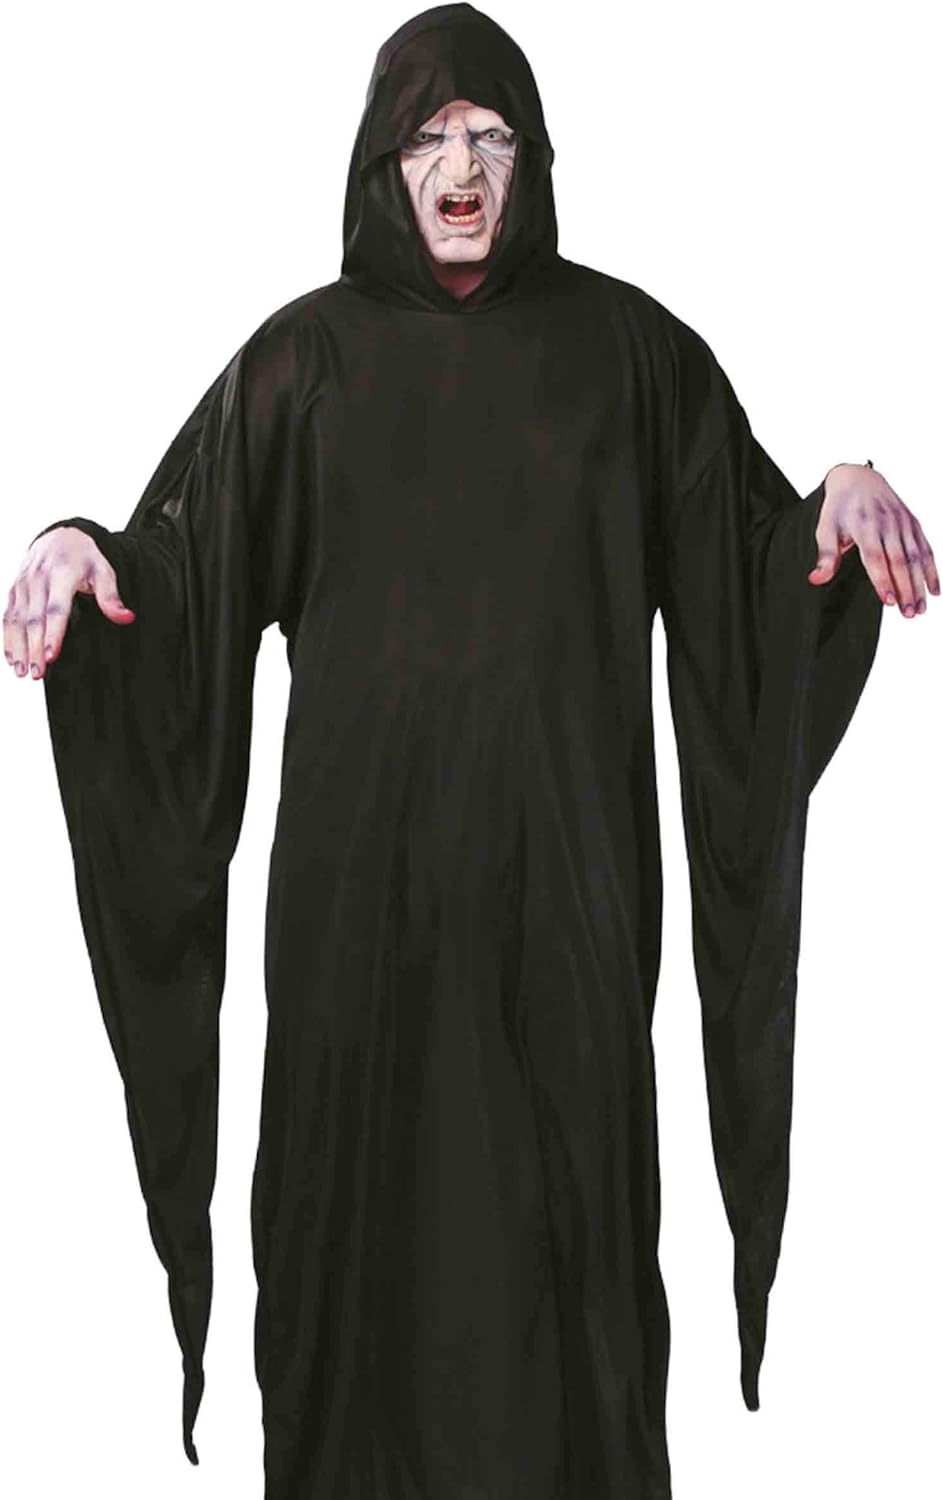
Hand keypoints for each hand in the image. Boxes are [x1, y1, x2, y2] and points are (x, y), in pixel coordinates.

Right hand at [3, 526, 134, 681]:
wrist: (61, 535)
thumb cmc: (86, 557)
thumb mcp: (104, 571)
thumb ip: (111, 597)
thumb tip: (127, 617)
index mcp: (62, 572)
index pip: (56, 608)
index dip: (53, 634)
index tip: (51, 656)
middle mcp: (38, 578)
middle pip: (34, 618)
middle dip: (33, 647)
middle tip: (38, 673)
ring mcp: (23, 584)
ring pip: (17, 620)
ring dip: (18, 647)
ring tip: (23, 672)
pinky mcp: (14, 590)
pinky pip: (7, 616)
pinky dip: (8, 639)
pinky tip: (13, 659)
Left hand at [809, 463, 939, 616]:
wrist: (858, 479)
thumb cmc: (839, 509)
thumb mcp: (825, 529)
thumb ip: (826, 556)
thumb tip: (816, 580)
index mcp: (864, 526)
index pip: (876, 557)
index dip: (883, 579)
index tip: (889, 602)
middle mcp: (887, 524)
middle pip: (900, 560)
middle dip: (906, 589)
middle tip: (908, 614)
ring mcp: (903, 523)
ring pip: (916, 557)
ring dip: (920, 585)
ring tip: (920, 610)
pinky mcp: (913, 523)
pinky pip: (926, 549)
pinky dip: (932, 570)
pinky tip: (934, 591)